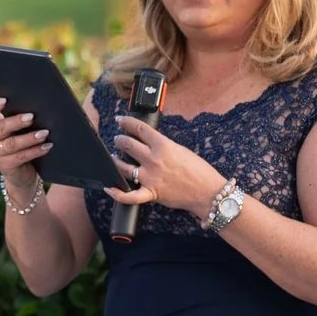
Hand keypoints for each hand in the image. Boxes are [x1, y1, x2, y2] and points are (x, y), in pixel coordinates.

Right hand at [0, 98, 52, 181]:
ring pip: (12, 144)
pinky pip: (21, 157)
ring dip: (29, 138)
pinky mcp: (5, 165)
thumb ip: (21, 119)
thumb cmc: (21, 144)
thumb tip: (40, 107)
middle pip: (1, 128)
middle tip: (31, 117)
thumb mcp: (17, 131)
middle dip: (16, 122)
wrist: (20, 173)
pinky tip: (47, 146)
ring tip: (44, 133)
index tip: (4, 100)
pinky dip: (35, 151)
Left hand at [104, 115, 226, 215]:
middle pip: (128, 145)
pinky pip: (129, 195)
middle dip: (119, 139)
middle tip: (117, 138)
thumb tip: (149, 142)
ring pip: (123, 167)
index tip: (120, 120)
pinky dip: (117, 192)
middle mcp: (154, 160)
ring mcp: (150, 177)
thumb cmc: (198, 170)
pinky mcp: (151, 193)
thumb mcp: (181, 150)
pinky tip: (109, 186)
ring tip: (113, 157)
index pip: (139, 129)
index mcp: (163, 145)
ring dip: (115, 160)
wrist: (207, 192)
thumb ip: (163, 146)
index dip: (126, 122)